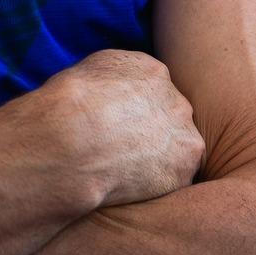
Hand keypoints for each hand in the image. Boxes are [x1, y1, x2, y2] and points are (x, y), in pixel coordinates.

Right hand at [27, 49, 203, 208]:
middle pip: (171, 118)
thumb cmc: (71, 106)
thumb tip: (117, 90)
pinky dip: (156, 184)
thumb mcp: (91, 70)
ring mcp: (184, 137)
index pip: (153, 91)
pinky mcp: (182, 172)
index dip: (135, 109)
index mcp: (153, 72)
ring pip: (178, 149)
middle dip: (153, 131)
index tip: (119, 123)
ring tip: (126, 169)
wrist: (73, 142)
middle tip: (124, 148)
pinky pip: (173, 178)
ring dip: (159, 158)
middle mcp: (176, 101)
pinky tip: (131, 184)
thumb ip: (118, 77)